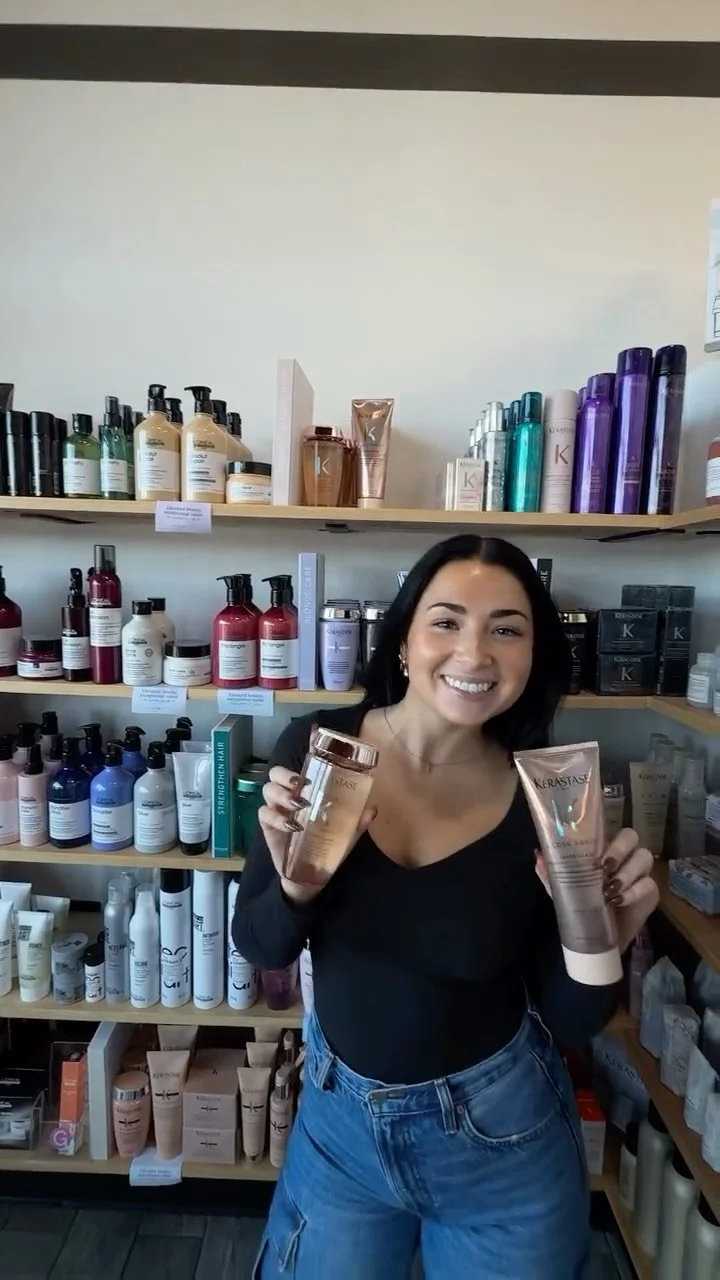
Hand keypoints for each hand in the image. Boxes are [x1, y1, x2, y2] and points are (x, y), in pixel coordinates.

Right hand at [259, 765, 375, 903]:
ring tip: (299, 805)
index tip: (312, 752)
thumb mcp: (346, 833)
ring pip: (268, 790)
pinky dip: (276, 817)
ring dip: (281, 794)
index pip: (302, 766)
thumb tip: (373, 808)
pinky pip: (264, 814)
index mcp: (307, 790)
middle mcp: (288, 795)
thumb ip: (358, 821)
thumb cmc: (327, 844)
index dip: (304, 755)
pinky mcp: (267, 826)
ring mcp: (276, 809)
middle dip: (285, 775)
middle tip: (300, 784)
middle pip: (276, 773)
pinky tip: (291, 826)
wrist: (311, 873)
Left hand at [534, 827, 658, 955]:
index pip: (608, 828)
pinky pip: (649, 884)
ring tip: (610, 889)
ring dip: (627, 871)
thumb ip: (551, 873)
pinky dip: (634, 892)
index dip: (603, 830)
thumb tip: (538, 855)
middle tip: (604, 866)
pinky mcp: (650, 893)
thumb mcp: (564, 891)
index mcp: (602, 850)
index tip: (591, 845)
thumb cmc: (583, 907)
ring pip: (644, 857)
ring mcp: (640, 873)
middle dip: (619, 848)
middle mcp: (624, 856)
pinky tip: (619, 900)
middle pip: (631, 836)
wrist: (598, 939)